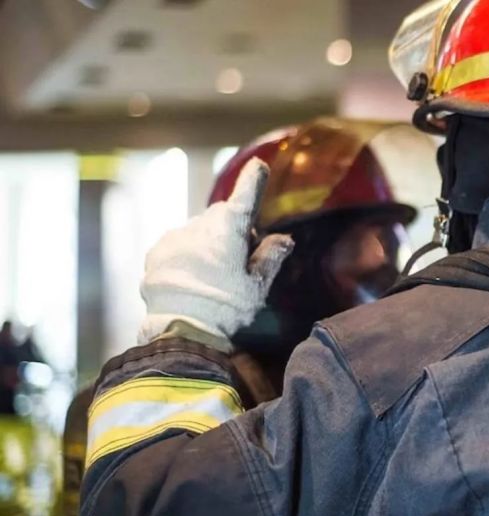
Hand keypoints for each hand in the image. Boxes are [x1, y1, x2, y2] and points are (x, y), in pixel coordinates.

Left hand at [138, 158, 294, 344]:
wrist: (182, 329)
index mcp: (229, 229)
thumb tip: (284, 239)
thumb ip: (271, 257)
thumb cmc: (228, 307)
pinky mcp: (157, 251)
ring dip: (208, 245)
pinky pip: (178, 246)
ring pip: (199, 232)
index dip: (253, 180)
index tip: (258, 165)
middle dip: (232, 230)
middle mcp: (200, 224)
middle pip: (222, 217)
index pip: (245, 196)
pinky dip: (188, 256)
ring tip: (212, 279)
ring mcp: (176, 236)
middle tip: (240, 261)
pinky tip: (193, 281)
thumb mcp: (258, 286)